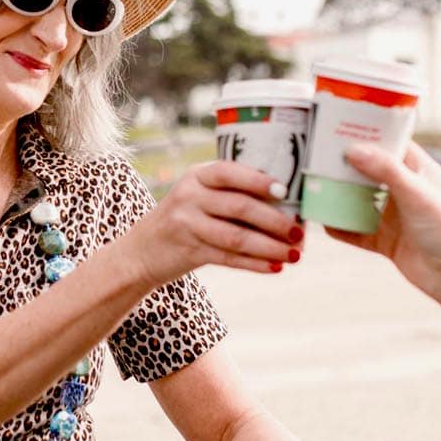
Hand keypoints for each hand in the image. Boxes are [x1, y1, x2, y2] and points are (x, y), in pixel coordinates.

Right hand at [127, 161, 304, 285]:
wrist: (141, 252)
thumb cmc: (185, 219)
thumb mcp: (198, 196)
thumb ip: (231, 193)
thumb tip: (287, 203)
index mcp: (196, 176)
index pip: (229, 172)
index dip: (258, 180)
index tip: (286, 190)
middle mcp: (189, 196)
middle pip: (239, 207)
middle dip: (274, 221)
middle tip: (299, 232)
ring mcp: (187, 224)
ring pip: (237, 237)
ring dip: (270, 247)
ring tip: (294, 254)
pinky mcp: (189, 251)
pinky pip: (229, 259)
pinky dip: (255, 264)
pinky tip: (275, 267)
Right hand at [326, 143, 440, 297]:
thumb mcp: (415, 193)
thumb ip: (384, 169)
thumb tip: (352, 149)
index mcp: (420, 171)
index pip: (391, 144)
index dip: (368, 134)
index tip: (340, 126)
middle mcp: (407, 191)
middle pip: (370, 172)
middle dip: (346, 166)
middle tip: (317, 156)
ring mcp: (396, 217)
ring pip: (361, 202)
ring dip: (340, 196)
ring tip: (314, 185)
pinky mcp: (387, 241)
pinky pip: (358, 231)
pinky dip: (342, 227)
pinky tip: (323, 222)